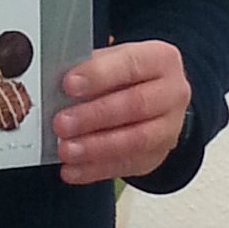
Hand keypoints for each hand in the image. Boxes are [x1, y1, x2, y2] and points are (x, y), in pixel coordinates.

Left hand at [52, 41, 189, 184]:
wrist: (155, 93)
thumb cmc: (127, 72)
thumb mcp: (113, 58)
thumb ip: (91, 67)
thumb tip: (56, 82)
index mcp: (160, 59)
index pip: (130, 65)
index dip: (98, 75)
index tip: (69, 84)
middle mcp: (172, 93)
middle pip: (135, 106)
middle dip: (93, 116)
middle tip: (62, 123)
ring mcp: (169, 128)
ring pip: (135, 140)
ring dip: (95, 147)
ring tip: (66, 149)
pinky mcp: (158, 156)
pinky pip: (128, 166)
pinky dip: (96, 169)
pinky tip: (73, 169)